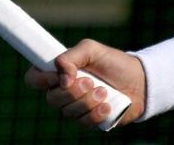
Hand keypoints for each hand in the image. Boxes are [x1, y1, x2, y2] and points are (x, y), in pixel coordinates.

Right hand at [24, 39, 146, 128]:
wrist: (140, 81)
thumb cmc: (114, 62)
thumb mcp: (92, 49)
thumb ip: (71, 56)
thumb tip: (62, 77)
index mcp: (60, 72)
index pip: (34, 78)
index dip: (41, 79)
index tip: (58, 76)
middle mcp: (64, 91)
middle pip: (52, 99)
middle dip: (74, 91)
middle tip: (91, 81)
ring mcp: (76, 108)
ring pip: (68, 112)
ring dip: (89, 100)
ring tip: (105, 90)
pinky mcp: (89, 121)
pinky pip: (84, 123)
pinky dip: (97, 113)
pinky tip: (108, 105)